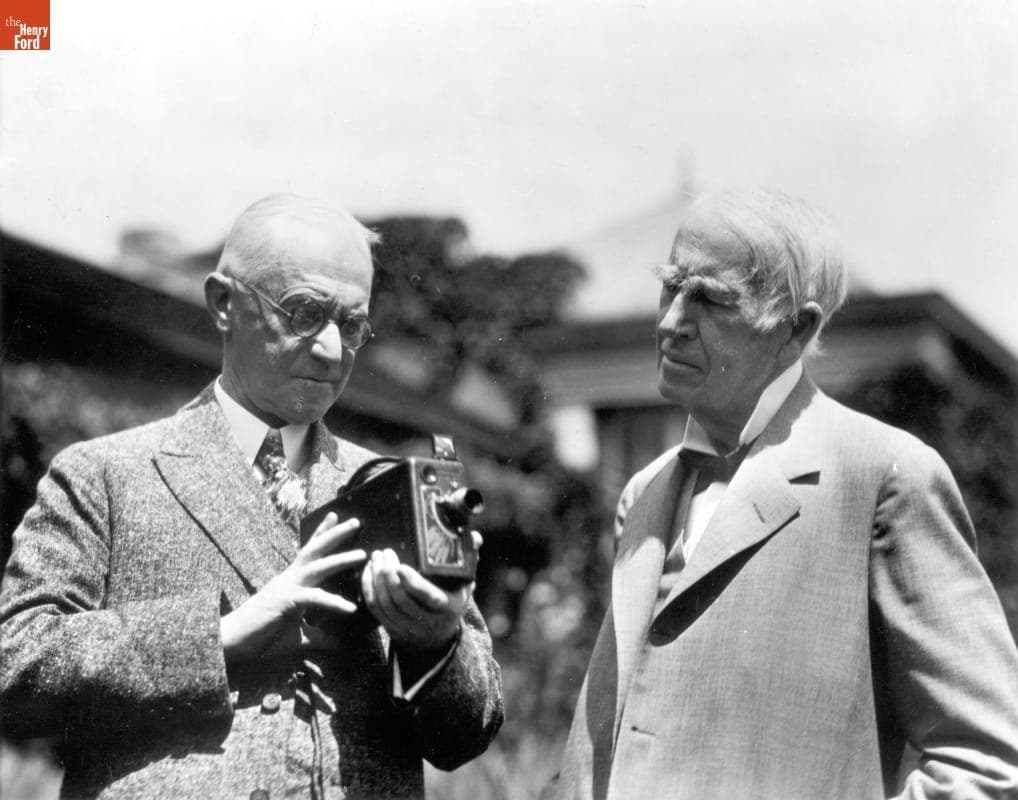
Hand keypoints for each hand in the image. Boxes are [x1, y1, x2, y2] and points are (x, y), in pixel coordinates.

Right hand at [220, 514, 365, 665]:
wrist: (232, 643)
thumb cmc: (262, 636)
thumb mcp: (299, 637)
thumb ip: (319, 637)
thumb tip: (338, 643)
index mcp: (293, 581)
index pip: (310, 552)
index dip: (322, 533)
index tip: (336, 516)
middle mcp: (290, 578)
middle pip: (316, 550)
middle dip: (335, 534)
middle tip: (356, 521)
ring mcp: (287, 587)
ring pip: (317, 566)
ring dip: (340, 559)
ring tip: (362, 554)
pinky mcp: (285, 601)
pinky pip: (313, 598)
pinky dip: (333, 602)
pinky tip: (349, 608)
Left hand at [360, 548, 471, 657]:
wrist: (437, 638)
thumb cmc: (451, 600)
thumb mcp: (465, 584)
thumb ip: (470, 559)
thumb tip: (476, 537)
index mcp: (448, 607)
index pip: (428, 597)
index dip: (413, 583)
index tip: (401, 566)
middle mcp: (427, 621)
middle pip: (401, 599)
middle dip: (388, 574)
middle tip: (386, 552)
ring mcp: (407, 627)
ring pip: (385, 604)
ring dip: (377, 579)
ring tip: (377, 557)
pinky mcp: (390, 627)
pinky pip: (375, 608)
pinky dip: (368, 589)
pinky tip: (369, 571)